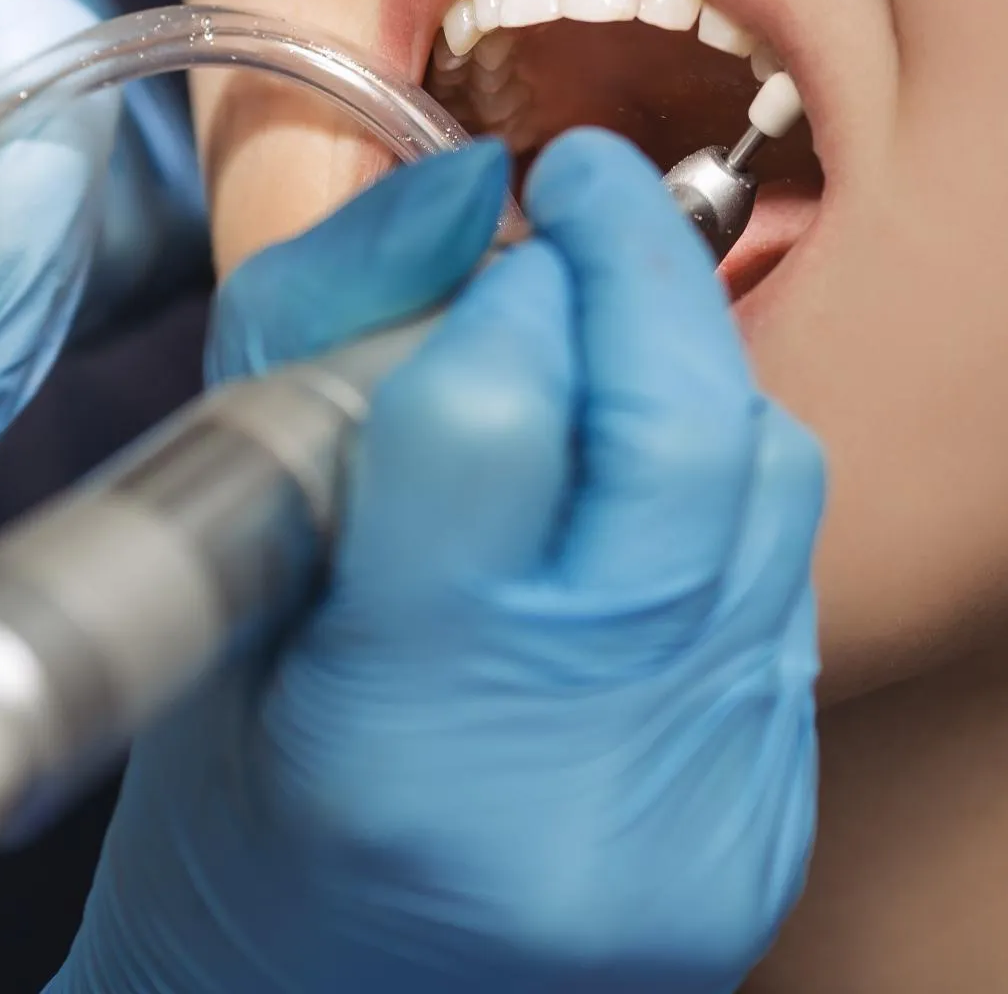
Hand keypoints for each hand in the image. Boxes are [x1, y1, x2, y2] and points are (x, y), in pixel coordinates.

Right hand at [51, 130, 823, 993]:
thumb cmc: (238, 793)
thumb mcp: (221, 567)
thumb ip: (320, 333)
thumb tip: (467, 177)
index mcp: (392, 726)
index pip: (493, 411)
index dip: (508, 278)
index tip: (498, 216)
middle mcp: (573, 783)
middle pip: (682, 432)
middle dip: (644, 264)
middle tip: (588, 190)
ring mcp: (696, 817)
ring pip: (767, 486)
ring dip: (692, 371)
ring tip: (602, 341)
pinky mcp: (770, 830)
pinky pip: (786, 585)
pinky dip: (716, 501)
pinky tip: (629, 498)